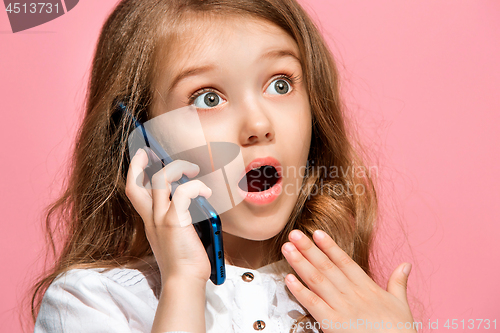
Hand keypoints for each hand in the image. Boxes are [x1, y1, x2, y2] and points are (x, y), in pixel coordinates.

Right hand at [125, 147, 211, 285]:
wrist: (184, 281)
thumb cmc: (186, 262)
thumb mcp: (176, 236)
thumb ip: (180, 218)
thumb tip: (196, 201)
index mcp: (151, 221)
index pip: (134, 192)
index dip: (135, 172)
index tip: (141, 158)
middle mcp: (151, 218)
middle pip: (136, 184)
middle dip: (139, 163)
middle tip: (149, 150)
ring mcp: (160, 219)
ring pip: (159, 180)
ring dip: (176, 169)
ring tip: (192, 169)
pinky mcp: (174, 221)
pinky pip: (182, 192)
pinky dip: (195, 187)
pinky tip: (206, 193)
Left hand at [281, 229, 416, 331]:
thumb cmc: (399, 332)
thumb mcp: (401, 304)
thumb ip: (398, 282)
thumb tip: (405, 264)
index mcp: (367, 288)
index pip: (344, 262)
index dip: (329, 246)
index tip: (317, 233)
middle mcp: (352, 294)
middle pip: (326, 267)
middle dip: (309, 249)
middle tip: (294, 234)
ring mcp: (342, 308)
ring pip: (317, 281)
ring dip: (300, 263)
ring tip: (288, 249)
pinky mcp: (333, 324)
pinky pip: (313, 304)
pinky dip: (300, 291)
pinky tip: (288, 279)